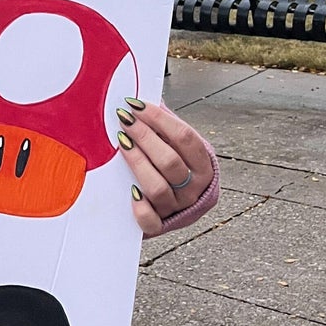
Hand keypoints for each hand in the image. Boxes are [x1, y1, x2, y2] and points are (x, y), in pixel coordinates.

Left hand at [113, 99, 214, 238]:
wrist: (181, 207)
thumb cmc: (174, 167)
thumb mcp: (176, 146)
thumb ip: (163, 127)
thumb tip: (140, 99)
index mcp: (204, 165)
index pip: (184, 137)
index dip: (159, 119)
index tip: (135, 105)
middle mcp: (194, 188)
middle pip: (169, 161)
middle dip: (144, 136)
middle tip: (124, 120)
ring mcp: (178, 208)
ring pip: (157, 187)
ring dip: (137, 162)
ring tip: (121, 143)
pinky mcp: (160, 226)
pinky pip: (150, 221)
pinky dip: (139, 208)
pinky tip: (130, 190)